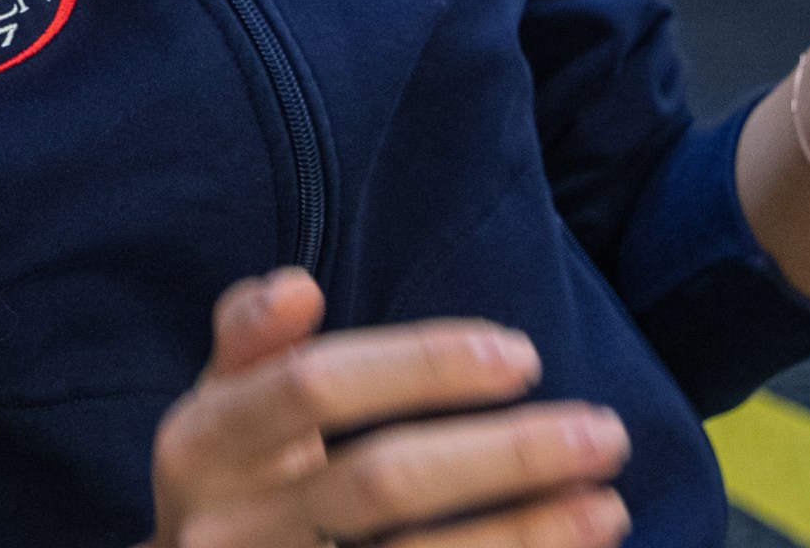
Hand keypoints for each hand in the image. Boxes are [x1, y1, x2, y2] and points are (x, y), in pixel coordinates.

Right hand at [144, 271, 631, 547]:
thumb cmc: (230, 485)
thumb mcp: (217, 405)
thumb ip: (249, 339)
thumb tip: (299, 287)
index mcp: (200, 446)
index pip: (316, 387)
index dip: (422, 366)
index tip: (524, 356)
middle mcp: (230, 527)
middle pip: (381, 484)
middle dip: (502, 456)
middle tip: (604, 433)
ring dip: (524, 537)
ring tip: (609, 508)